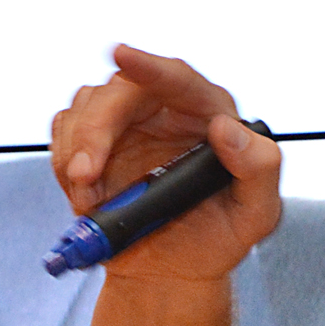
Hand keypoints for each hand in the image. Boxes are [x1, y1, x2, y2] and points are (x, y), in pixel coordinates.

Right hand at [49, 44, 281, 281]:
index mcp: (210, 116)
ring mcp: (128, 126)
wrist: (174, 271)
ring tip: (94, 199)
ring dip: (77, 153)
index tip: (121, 55)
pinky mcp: (95, 143)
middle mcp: (167, 112)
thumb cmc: (220, 238)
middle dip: (95, 129)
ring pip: (85, 109)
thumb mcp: (258, 212)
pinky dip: (66, 165)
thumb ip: (259, 168)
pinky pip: (65, 134)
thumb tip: (228, 129)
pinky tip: (90, 198)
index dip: (149, 65)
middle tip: (85, 173)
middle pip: (119, 91)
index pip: (179, 78)